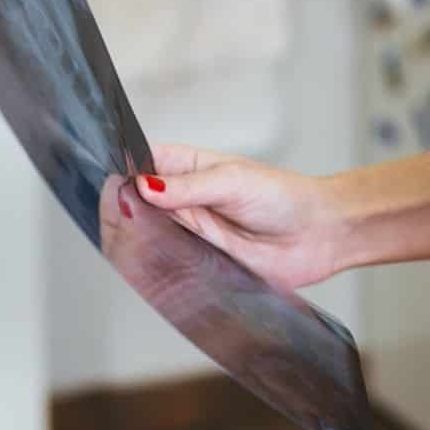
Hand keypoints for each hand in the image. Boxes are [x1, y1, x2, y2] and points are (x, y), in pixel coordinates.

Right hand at [131, 142, 349, 291]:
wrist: (319, 235)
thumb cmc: (284, 197)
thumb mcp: (234, 180)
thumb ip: (189, 186)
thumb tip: (146, 186)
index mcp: (186, 167)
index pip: (139, 162)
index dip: (121, 170)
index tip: (110, 183)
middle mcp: (180, 200)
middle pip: (132, 202)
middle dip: (120, 208)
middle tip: (120, 216)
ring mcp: (186, 232)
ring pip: (141, 235)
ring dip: (133, 238)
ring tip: (132, 239)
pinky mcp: (195, 264)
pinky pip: (163, 266)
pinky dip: (151, 267)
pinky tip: (147, 265)